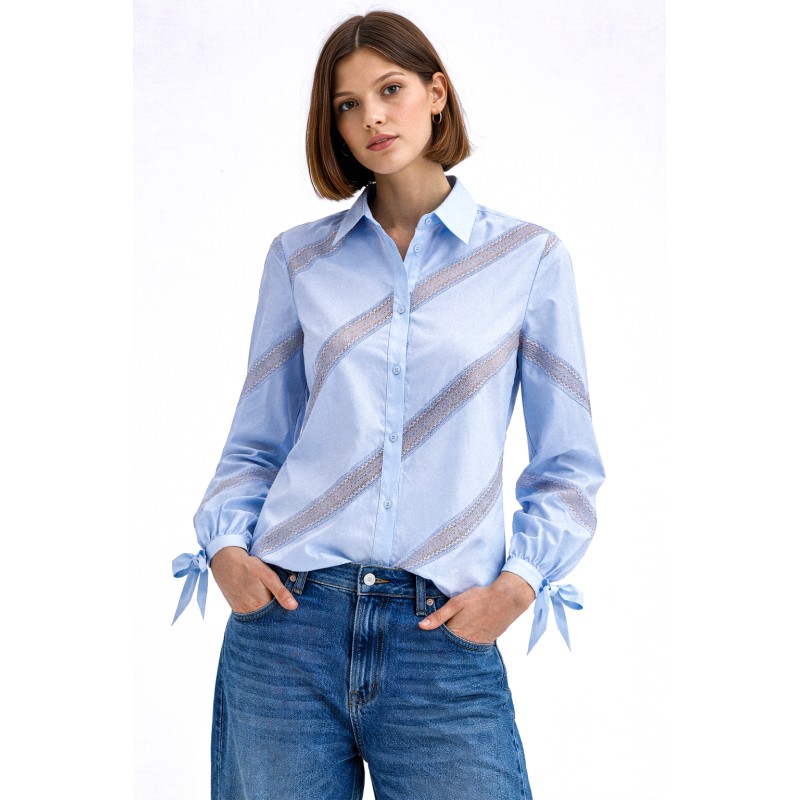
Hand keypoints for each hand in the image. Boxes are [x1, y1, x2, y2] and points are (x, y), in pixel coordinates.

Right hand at [209, 546, 298, 612]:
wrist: (225, 561)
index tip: (289, 607)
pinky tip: (258, 599)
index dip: (284, 611)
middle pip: (267, 618)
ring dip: (265, 611)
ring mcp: (241, 611)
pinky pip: (249, 613)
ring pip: (258, 616)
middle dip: (275, 612)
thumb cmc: (248, 566)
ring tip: (269, 599)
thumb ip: (281, 592)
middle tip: (278, 600)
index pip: (277, 616)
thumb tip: (293, 607)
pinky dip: (256, 609)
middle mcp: (249, 612)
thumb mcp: (268, 576)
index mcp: (260, 605)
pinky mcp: (235, 608)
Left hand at [418, 571, 535, 642]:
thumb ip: (439, 616)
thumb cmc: (480, 598)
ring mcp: (477, 644)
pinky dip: (465, 646)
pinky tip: (462, 641)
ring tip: (444, 645)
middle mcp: (466, 642)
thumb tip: (421, 626)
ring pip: (460, 649)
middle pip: (449, 648)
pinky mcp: (486, 642)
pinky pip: (472, 648)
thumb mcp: (457, 603)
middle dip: (441, 647)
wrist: (507, 599)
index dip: (431, 642)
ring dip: (453, 647)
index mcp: (457, 632)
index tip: (422, 643)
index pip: (439, 642)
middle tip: (431, 647)